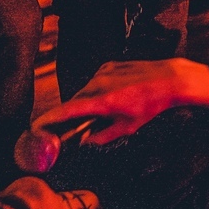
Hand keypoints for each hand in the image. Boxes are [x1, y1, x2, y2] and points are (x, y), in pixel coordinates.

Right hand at [32, 59, 208, 144]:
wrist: (172, 79)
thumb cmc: (153, 105)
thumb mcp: (129, 127)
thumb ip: (103, 136)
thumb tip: (86, 143)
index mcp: (101, 101)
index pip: (66, 111)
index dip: (48, 120)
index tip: (36, 126)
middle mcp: (98, 83)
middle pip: (74, 101)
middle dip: (72, 115)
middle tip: (73, 128)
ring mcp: (103, 72)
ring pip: (85, 91)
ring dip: (87, 103)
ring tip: (104, 112)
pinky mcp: (110, 65)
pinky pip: (96, 81)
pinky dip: (98, 91)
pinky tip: (114, 97)